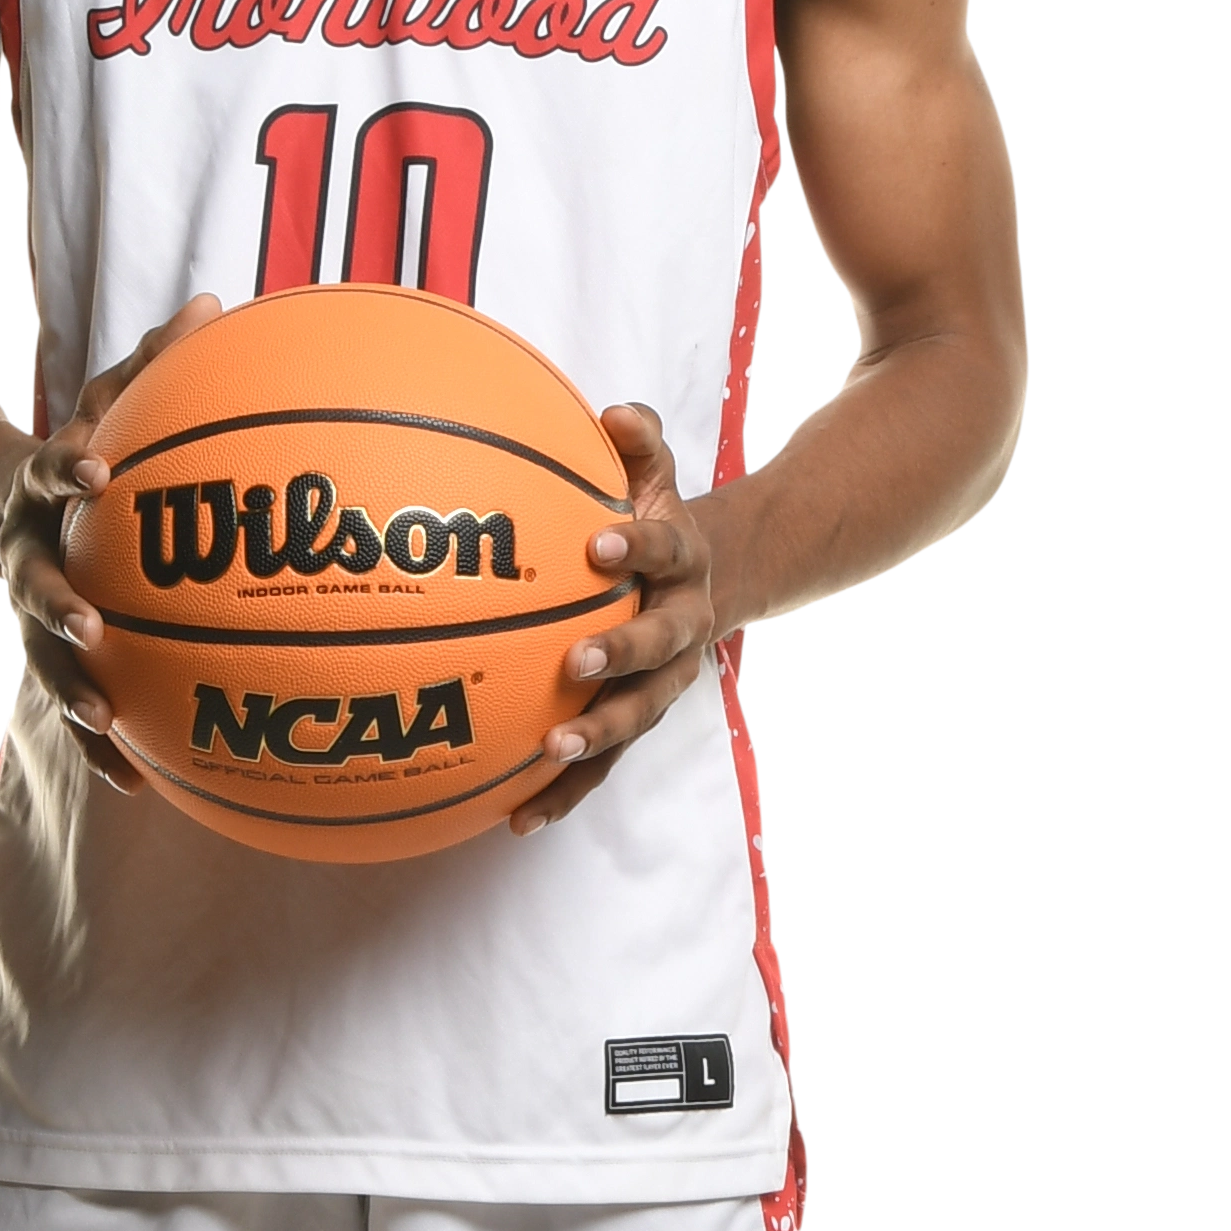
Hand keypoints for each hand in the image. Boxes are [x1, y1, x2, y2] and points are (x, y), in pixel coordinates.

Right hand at [0, 293, 220, 798]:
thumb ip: (150, 361)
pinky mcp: (43, 647)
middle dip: (55, 605)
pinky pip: (70, 699)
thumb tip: (218, 301)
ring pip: (39, 654)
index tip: (94, 471)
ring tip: (103, 722)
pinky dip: (97, 741)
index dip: (63, 471)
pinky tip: (135, 785)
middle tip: (88, 626)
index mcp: (34, 491)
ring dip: (68, 690)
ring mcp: (25, 608)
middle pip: (28, 583)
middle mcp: (20, 552)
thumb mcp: (99, 401)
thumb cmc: (67, 448)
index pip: (44, 473)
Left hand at [509, 404, 719, 835]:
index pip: (667, 550)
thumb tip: (615, 410)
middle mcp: (683, 628)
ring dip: (596, 739)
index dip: (640, 547)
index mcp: (685, 564)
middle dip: (619, 656)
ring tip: (550, 753)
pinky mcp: (635, 724)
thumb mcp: (658, 475)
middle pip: (658, 648)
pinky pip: (603, 765)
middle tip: (575, 662)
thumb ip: (641, 441)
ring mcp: (662, 684)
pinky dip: (564, 793)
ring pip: (635, 718)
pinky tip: (516, 820)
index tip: (601, 543)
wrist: (715, 583)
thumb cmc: (657, 520)